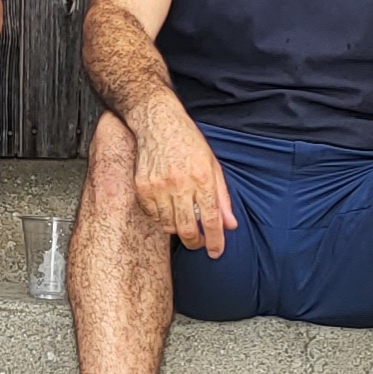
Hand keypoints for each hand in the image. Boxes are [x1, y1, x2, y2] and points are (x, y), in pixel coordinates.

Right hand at [131, 98, 236, 258]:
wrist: (157, 122)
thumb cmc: (188, 141)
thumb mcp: (212, 165)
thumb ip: (222, 196)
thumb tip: (230, 224)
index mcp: (202, 178)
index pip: (211, 219)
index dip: (215, 240)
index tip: (217, 252)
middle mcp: (180, 184)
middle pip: (188, 229)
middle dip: (196, 243)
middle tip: (199, 244)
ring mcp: (158, 186)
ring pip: (168, 225)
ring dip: (178, 230)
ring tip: (183, 224)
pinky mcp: (142, 187)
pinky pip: (152, 215)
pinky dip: (161, 218)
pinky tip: (167, 210)